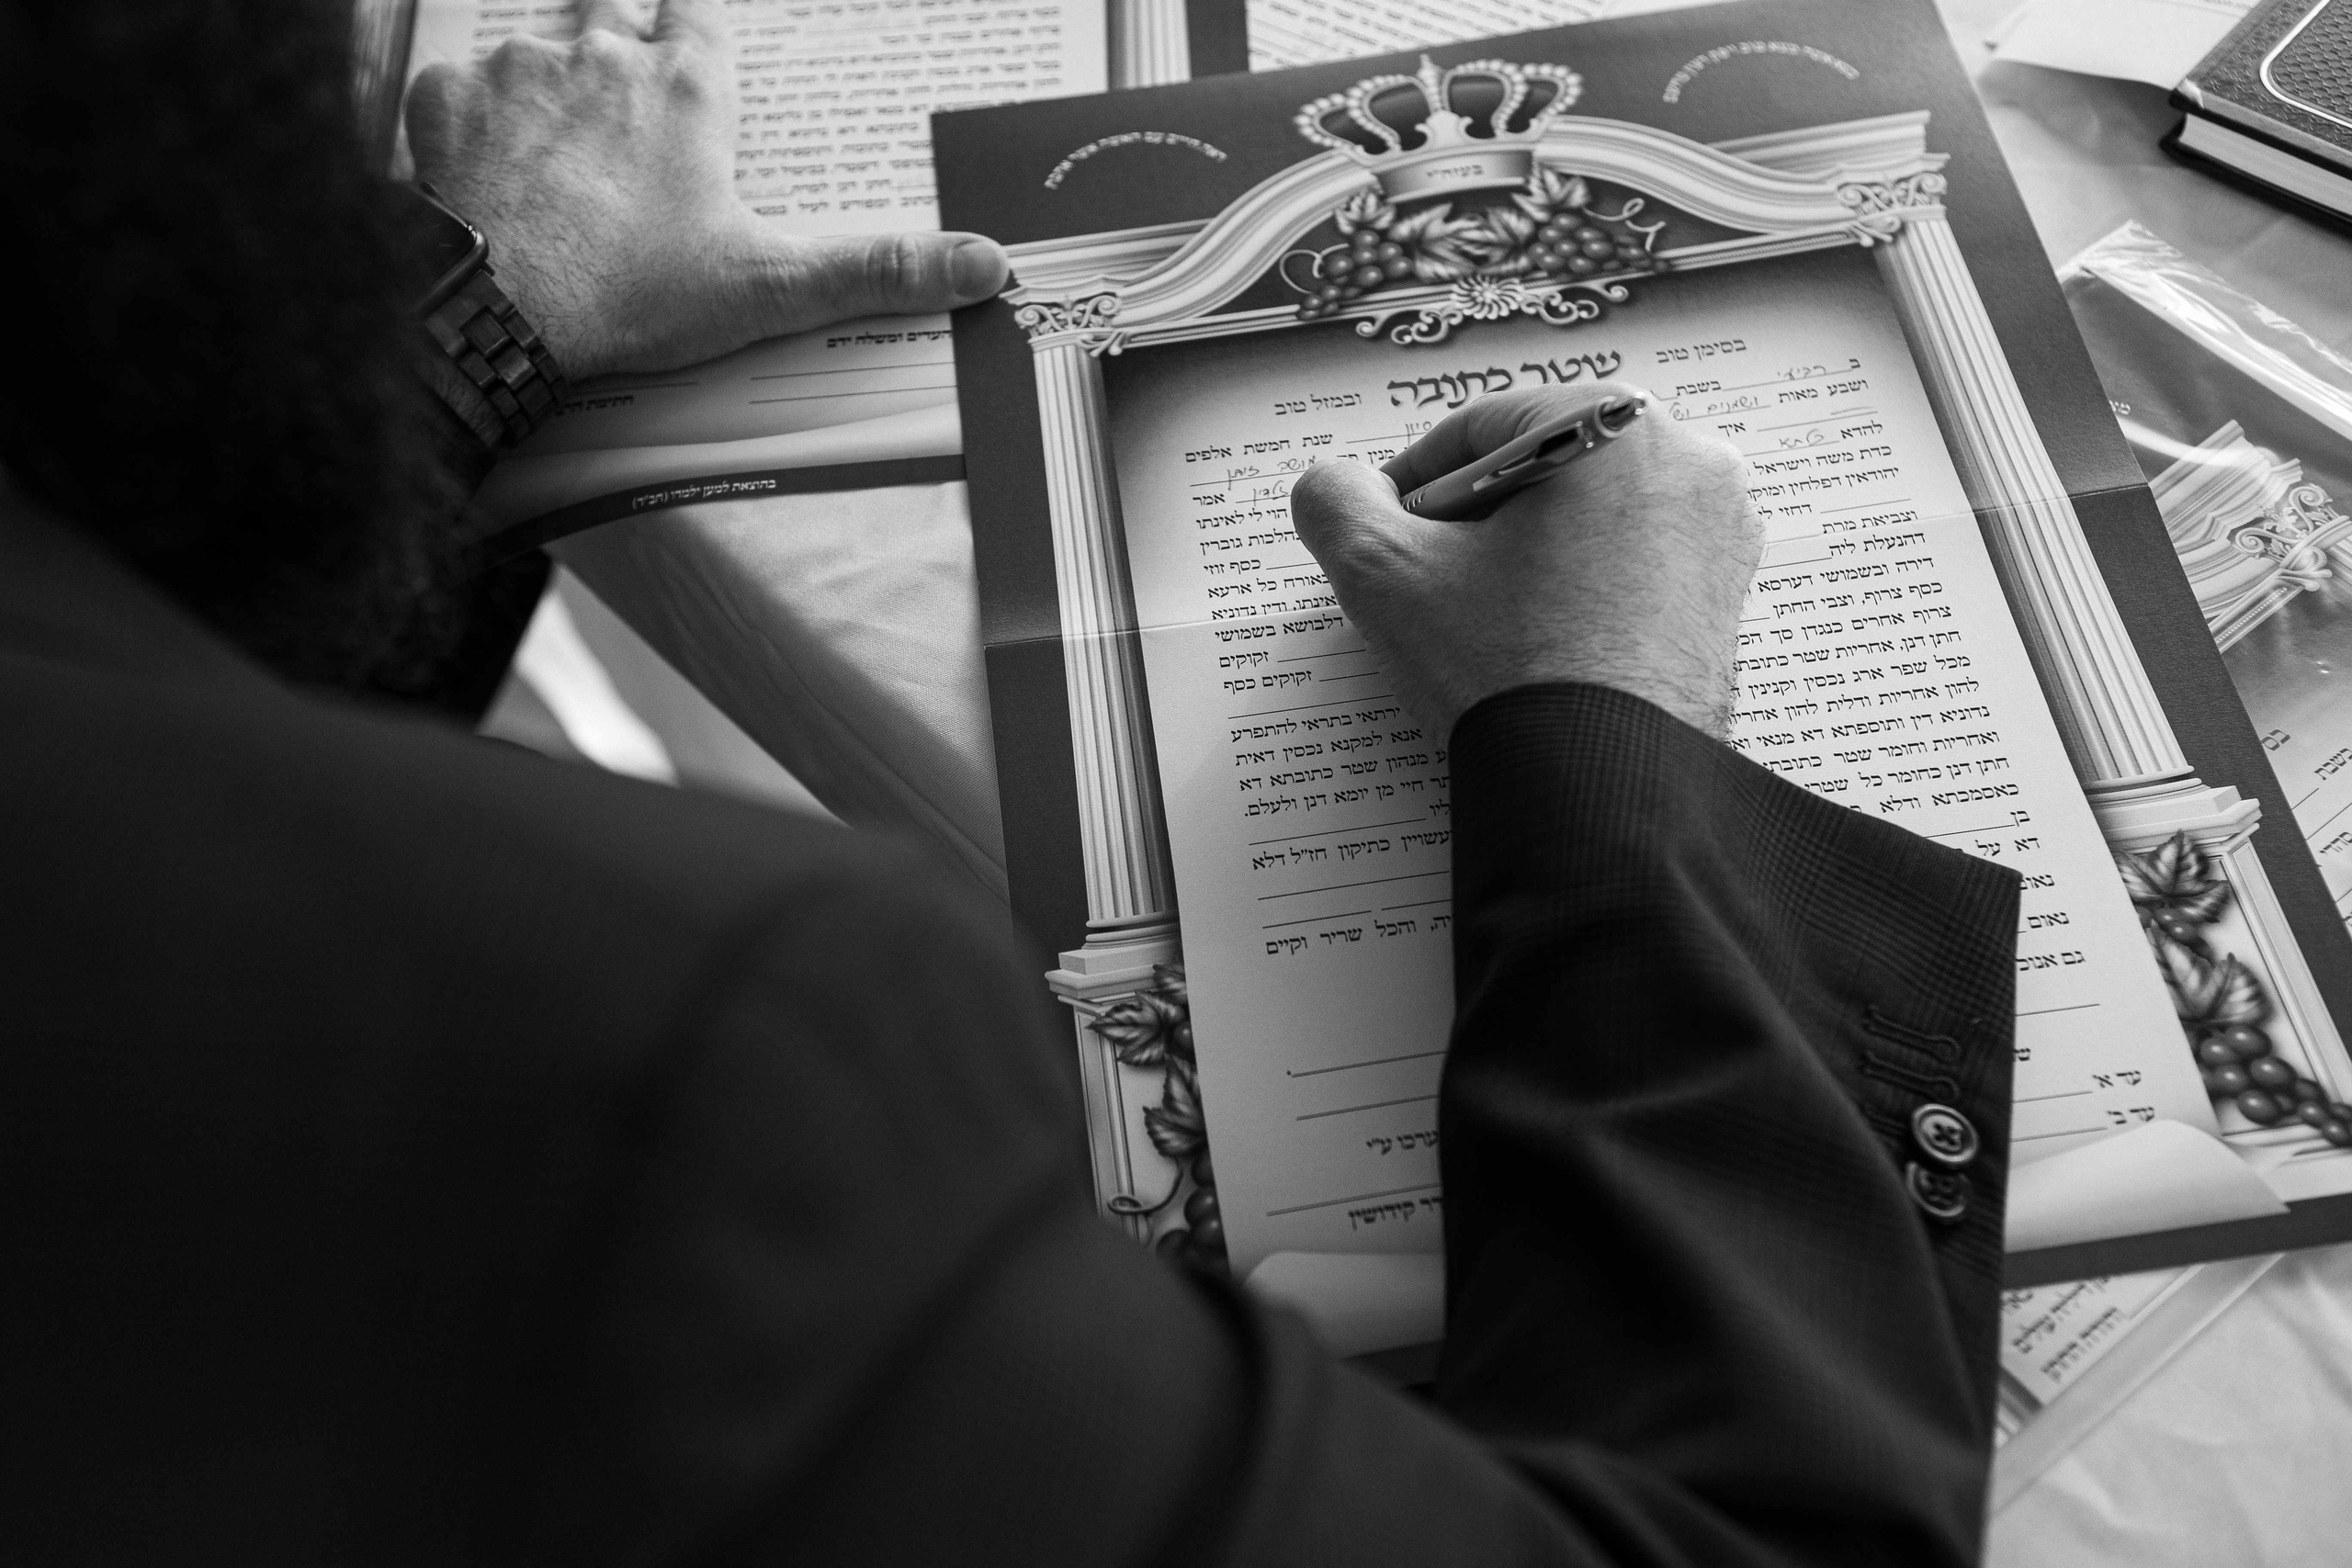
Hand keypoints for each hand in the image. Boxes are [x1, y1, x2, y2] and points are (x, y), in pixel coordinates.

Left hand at [403, 0, 1008, 381]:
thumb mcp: (770, 288)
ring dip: (547, 99)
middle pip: (612, 8)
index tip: (688, 38)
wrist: (503, 314)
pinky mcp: (449, 100)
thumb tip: (987, 265)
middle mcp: (604, 56)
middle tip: (618, 103)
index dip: (693, 16)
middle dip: (618, 42)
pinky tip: (491, 181)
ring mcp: (521, 71)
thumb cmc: (635, 296)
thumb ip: (878, 270)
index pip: (697, 7)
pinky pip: (460, 93)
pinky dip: (474, 129)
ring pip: (537, 55)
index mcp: (687, 92)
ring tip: (556, 169)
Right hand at [1288, 385, 1761, 740]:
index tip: (1386, 526)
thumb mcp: (1385, 574)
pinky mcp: (1725, 599)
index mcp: (1615, 428)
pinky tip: (1535, 645)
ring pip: (1591, 518)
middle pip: (1544, 467)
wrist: (1598, 790)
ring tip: (1478, 620)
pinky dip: (1580, 590)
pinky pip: (1634, 567)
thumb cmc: (1510, 673)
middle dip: (1478, 517)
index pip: (1486, 426)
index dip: (1416, 478)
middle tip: (1429, 577)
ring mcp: (1719, 534)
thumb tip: (1333, 485)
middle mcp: (1689, 462)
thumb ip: (1336, 503)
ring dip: (1526, 554)